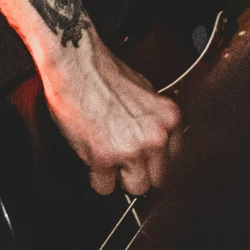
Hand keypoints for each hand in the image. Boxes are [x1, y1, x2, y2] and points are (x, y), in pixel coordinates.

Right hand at [40, 34, 179, 196]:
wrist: (74, 62)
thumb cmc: (102, 71)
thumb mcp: (145, 92)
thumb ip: (156, 121)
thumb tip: (156, 140)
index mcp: (169, 119)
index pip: (175, 161)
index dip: (156, 161)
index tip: (146, 162)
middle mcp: (155, 136)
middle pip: (158, 180)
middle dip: (141, 173)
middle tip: (124, 162)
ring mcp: (131, 149)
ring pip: (135, 188)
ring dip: (120, 178)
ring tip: (108, 159)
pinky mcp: (104, 157)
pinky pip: (104, 186)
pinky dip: (96, 177)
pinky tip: (93, 158)